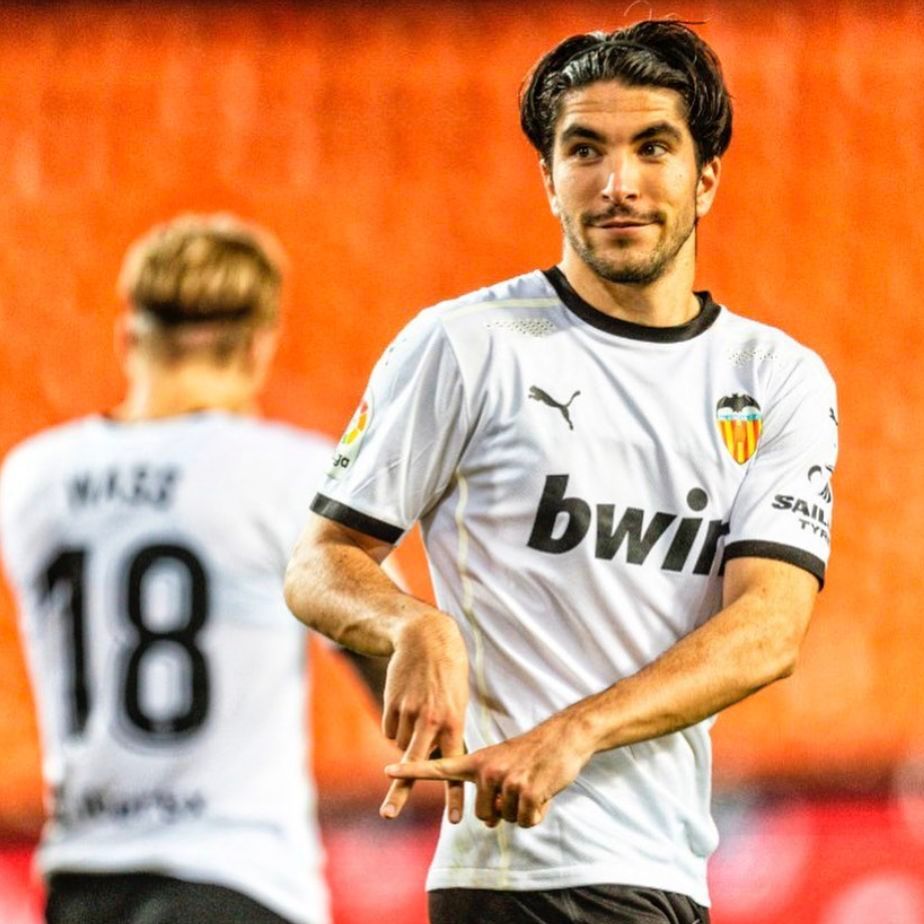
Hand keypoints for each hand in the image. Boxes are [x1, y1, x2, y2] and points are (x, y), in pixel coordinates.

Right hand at [380, 612, 468, 822]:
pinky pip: (389, 730)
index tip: (455, 821)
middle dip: (400, 792)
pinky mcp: (392, 705)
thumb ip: (447, 734)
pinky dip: (395, 724)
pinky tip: (404, 702)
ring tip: (418, 709)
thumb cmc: (448, 675)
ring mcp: (409, 713)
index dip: (453, 796)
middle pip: (413, 765)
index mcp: (454, 723)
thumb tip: (429, 763)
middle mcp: (431, 721)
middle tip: (388, 815)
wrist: (426, 639)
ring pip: (400, 745)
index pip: (453, 767)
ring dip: (406, 737)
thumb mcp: (457, 703)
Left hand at [385, 717, 591, 827]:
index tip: (388, 772)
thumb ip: (486, 789)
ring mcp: (505, 780)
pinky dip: (538, 812)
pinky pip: (527, 820)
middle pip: (484, 816)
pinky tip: (543, 791)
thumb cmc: (531, 754)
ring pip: (507, 819)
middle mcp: (486, 769)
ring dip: (524, 810)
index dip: (412, 771)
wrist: (564, 736)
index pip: (437, 767)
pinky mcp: (526, 790)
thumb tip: (485, 820)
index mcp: (476, 761)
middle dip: (503, 810)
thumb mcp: (502, 765)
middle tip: (519, 786)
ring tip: (532, 783)